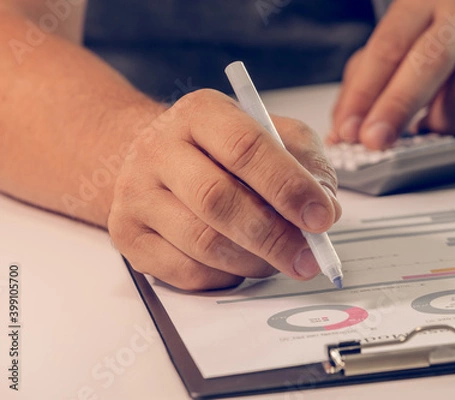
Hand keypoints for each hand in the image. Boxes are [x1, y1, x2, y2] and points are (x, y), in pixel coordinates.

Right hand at [108, 89, 340, 289]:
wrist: (159, 160)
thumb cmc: (224, 151)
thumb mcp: (274, 136)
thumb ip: (306, 165)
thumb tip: (325, 210)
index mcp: (201, 113)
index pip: (246, 147)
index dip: (288, 187)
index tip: (322, 218)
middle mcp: (159, 148)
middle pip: (218, 200)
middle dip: (274, 236)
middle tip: (309, 257)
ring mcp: (135, 192)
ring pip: (202, 242)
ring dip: (253, 260)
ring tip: (279, 260)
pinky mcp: (127, 234)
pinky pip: (184, 272)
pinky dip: (225, 276)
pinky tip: (240, 263)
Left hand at [329, 0, 454, 148]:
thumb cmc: (442, 55)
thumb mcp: (396, 59)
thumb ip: (364, 90)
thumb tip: (342, 133)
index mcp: (420, 6)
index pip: (387, 48)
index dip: (365, 94)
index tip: (349, 130)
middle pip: (428, 63)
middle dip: (396, 109)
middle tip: (376, 142)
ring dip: (439, 127)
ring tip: (432, 126)